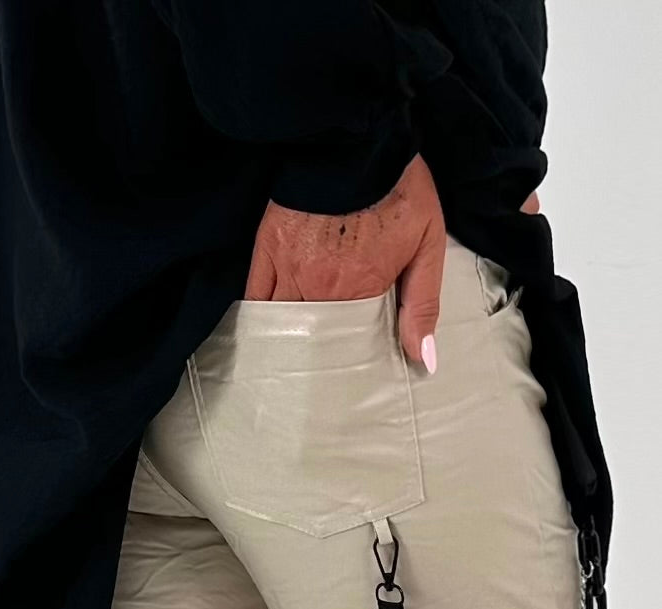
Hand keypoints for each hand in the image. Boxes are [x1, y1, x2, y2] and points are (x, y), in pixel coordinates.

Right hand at [244, 164, 542, 372]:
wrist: (358, 135)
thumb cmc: (398, 186)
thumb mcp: (428, 243)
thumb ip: (424, 304)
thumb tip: (423, 360)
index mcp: (360, 291)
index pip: (352, 346)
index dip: (351, 367)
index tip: (351, 391)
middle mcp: (320, 287)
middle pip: (315, 342)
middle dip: (318, 367)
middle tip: (317, 398)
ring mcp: (289, 269)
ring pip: (284, 326)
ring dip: (288, 351)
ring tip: (289, 380)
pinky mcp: (267, 248)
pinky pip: (255, 297)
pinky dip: (259, 322)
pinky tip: (262, 343)